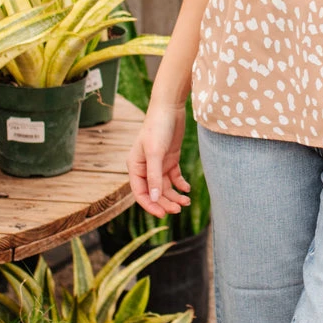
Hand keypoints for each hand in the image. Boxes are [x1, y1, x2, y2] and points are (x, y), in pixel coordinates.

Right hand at [127, 102, 192, 217]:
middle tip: (179, 209)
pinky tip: (187, 189)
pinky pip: (174, 178)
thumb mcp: (155, 153)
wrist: (170, 108)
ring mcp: (158, 164)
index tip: (163, 214)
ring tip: (186, 202)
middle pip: (155, 193)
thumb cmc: (158, 128)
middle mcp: (145, 168)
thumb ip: (155, 177)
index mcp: (135, 167)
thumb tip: (155, 199)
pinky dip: (180, 185)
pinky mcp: (170, 159)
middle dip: (166, 202)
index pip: (140, 193)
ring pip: (165, 187)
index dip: (151, 205)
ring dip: (175, 196)